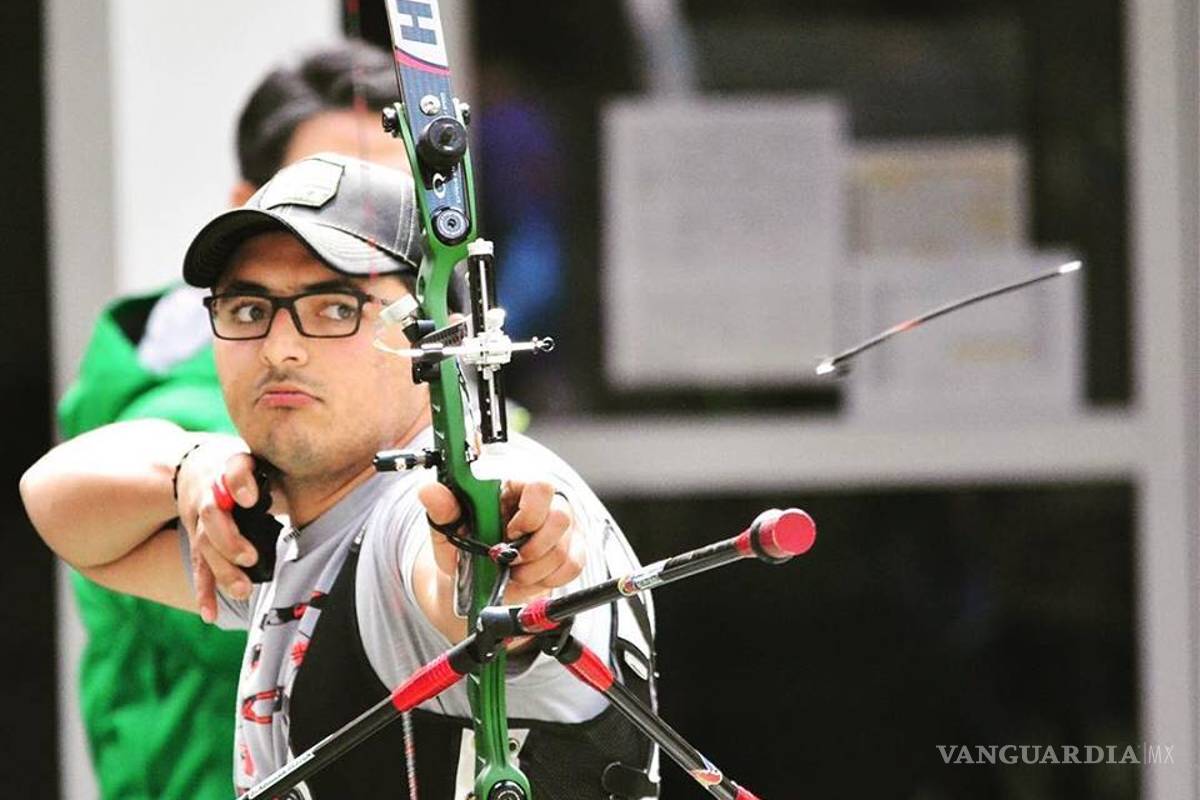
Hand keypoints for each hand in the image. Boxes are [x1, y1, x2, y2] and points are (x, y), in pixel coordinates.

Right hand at [175, 440, 271, 621]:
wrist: (201, 468)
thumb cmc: (250, 470)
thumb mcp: (266, 462)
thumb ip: (287, 475)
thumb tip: (325, 490)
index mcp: (233, 467)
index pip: (234, 469)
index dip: (239, 483)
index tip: (251, 499)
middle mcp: (211, 493)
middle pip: (212, 515)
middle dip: (229, 539)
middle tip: (250, 558)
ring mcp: (199, 519)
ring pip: (204, 544)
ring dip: (221, 569)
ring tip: (242, 590)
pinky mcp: (196, 540)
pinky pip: (198, 566)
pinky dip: (204, 591)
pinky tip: (211, 614)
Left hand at [418, 479, 584, 605]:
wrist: (476, 588)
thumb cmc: (465, 552)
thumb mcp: (449, 534)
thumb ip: (443, 512)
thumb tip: (429, 490)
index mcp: (514, 488)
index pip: (540, 486)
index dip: (528, 515)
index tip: (508, 534)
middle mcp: (544, 503)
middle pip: (561, 516)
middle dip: (533, 547)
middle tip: (509, 558)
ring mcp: (562, 527)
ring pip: (564, 548)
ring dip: (534, 569)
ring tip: (513, 571)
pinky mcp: (572, 550)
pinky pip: (573, 566)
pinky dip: (548, 578)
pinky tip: (530, 577)